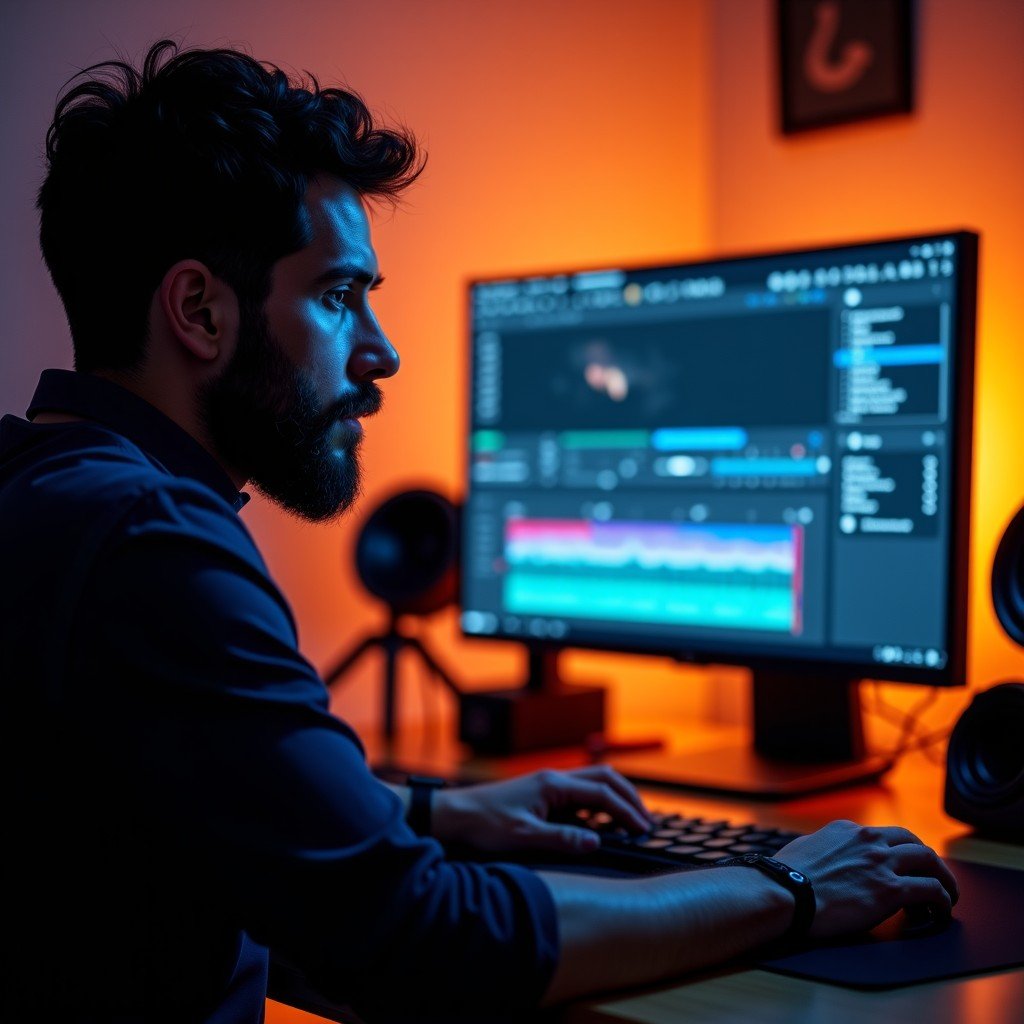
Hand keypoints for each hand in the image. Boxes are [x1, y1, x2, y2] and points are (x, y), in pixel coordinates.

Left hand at [431, 765, 652, 854]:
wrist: (454, 815)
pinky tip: (600, 824)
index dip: (626, 811)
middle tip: (646, 821)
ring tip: (631, 820)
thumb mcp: (524, 837)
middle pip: (604, 778)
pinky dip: (597, 805)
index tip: (643, 829)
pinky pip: (579, 794)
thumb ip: (563, 839)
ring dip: (614, 798)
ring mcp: (547, 785)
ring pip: (592, 783)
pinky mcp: (541, 794)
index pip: (602, 793)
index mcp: (553, 784)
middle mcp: (553, 779)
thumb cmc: (484, 824)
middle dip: (628, 797)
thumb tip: (596, 841)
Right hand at [775, 819, 958, 937]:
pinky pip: (931, 890)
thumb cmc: (784, 876)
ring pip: (929, 861)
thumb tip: (823, 856)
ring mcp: (881, 863)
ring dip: (944, 878)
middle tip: (934, 876)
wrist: (784, 892)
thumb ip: (823, 849)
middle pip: (913, 842)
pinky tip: (941, 911)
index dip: (898, 852)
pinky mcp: (891, 890)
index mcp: (847, 830)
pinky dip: (942, 900)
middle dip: (928, 860)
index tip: (902, 866)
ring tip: (947, 895)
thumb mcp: (804, 848)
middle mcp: (868, 840)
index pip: (884, 836)